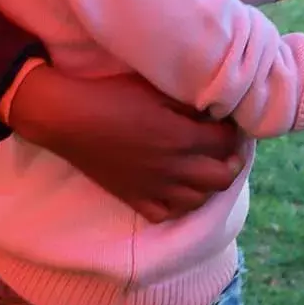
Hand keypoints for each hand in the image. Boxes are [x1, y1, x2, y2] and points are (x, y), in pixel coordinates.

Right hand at [7, 66, 243, 222]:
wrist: (69, 119)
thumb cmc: (114, 96)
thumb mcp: (158, 90)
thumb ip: (190, 105)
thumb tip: (215, 111)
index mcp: (182, 138)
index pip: (227, 142)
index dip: (233, 130)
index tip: (229, 122)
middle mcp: (173, 168)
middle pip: (222, 177)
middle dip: (231, 161)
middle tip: (225, 148)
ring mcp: (153, 187)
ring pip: (198, 200)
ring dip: (208, 185)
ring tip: (205, 168)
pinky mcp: (133, 198)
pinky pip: (165, 214)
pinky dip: (177, 205)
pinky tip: (177, 188)